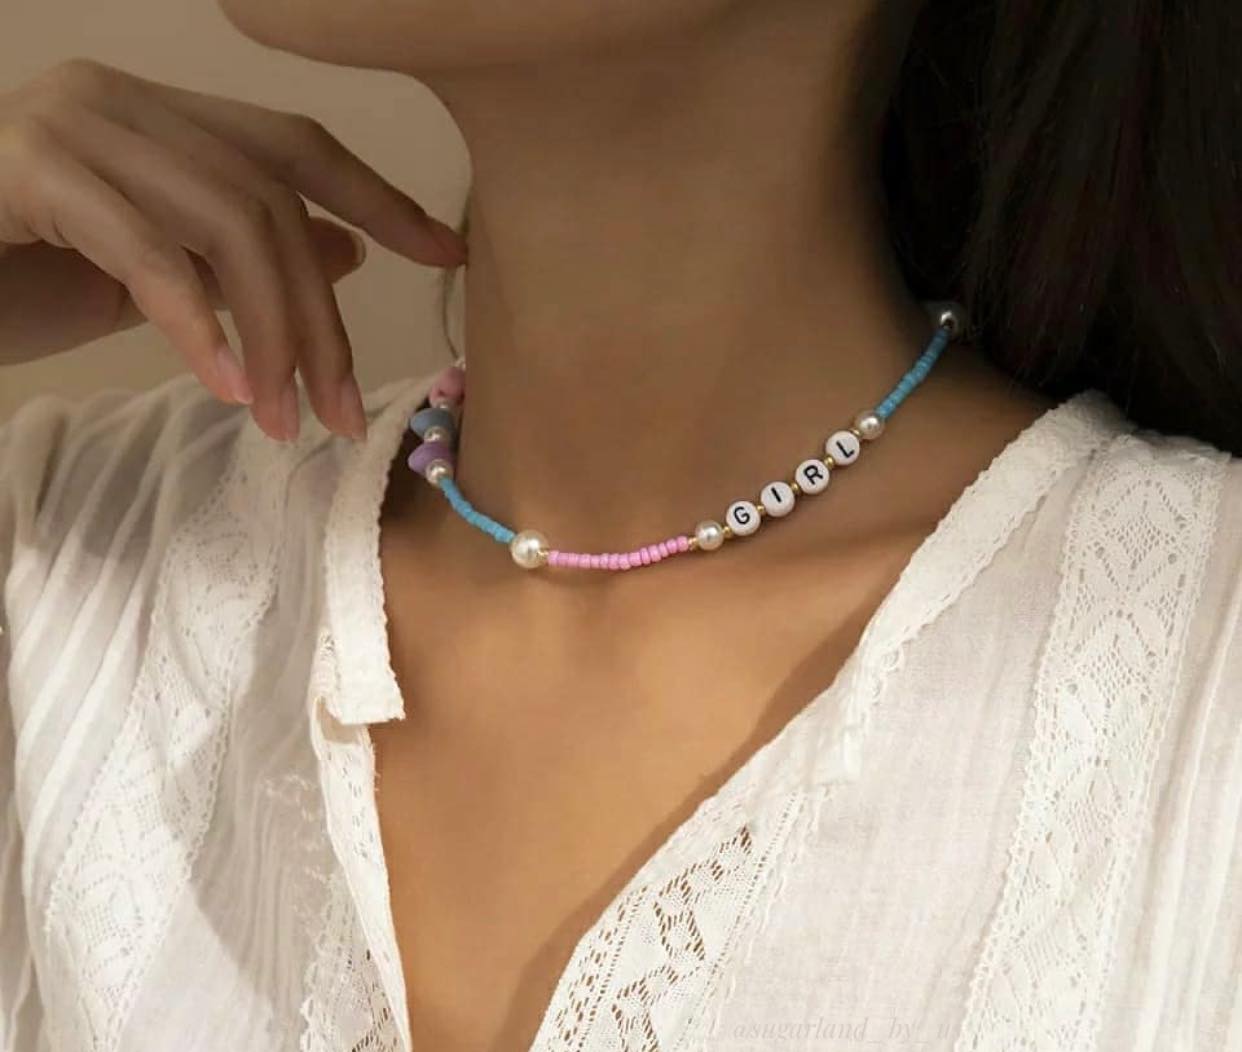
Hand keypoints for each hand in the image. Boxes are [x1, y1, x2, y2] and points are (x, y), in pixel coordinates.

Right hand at [0, 58, 468, 440]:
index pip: (295, 146)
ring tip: (283, 418)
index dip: (382, 198)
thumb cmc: (16, 275)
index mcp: (158, 117)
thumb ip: (241, 254)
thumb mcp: (155, 276)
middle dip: (321, 314)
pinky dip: (197, 326)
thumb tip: (349, 249)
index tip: (448, 255)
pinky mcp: (28, 170)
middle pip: (270, 197)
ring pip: (225, 222)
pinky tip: (223, 387)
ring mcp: (70, 125)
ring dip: (271, 335)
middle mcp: (120, 101)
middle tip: (342, 408)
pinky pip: (146, 253)